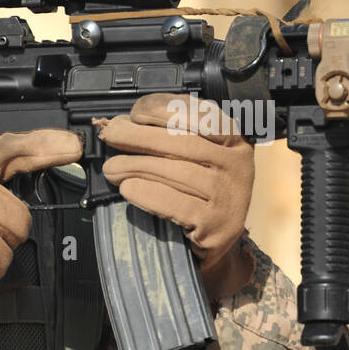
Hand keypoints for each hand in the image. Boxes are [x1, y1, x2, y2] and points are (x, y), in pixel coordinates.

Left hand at [98, 94, 255, 299]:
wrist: (216, 240)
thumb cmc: (200, 191)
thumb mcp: (199, 156)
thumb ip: (174, 134)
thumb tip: (125, 123)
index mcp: (234, 140)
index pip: (201, 115)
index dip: (165, 109)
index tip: (135, 113)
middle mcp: (237, 164)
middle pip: (184, 142)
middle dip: (141, 136)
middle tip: (112, 135)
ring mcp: (229, 195)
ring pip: (177, 172)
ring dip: (136, 166)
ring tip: (111, 168)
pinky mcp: (216, 224)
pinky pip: (176, 204)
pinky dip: (147, 194)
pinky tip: (127, 188)